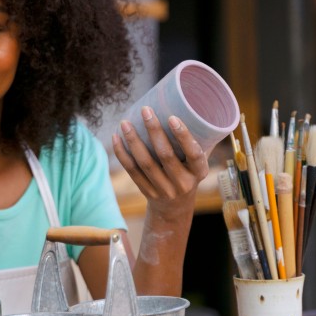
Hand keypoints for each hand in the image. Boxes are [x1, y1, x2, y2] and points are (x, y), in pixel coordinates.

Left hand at [112, 106, 208, 220]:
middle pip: (165, 155)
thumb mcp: (197, 163)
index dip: (183, 136)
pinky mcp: (147, 192)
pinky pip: (132, 171)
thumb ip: (195, 142)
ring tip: (125, 122)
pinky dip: (122, 154)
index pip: (193, 154)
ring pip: (145, 163)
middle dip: (154, 131)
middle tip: (145, 110)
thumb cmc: (188, 173)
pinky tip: (116, 138)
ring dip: (133, 141)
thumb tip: (187, 107)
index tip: (172, 117)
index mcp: (199, 172)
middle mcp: (182, 183)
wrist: (175, 208)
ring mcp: (163, 189)